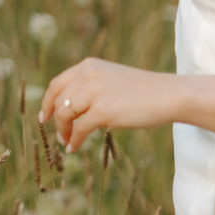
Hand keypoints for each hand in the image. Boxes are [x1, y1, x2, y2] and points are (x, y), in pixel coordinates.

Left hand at [41, 60, 179, 152]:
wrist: (169, 95)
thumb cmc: (145, 91)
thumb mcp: (113, 80)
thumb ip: (92, 86)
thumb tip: (71, 107)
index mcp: (90, 66)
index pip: (57, 84)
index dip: (47, 102)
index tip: (45, 116)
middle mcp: (88, 76)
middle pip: (59, 101)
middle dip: (55, 120)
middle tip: (60, 135)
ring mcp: (94, 92)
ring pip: (65, 115)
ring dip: (63, 131)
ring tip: (67, 142)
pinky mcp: (102, 111)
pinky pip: (79, 129)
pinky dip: (74, 140)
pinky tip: (74, 148)